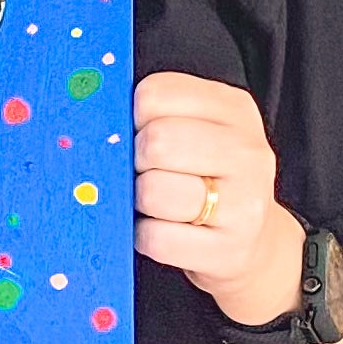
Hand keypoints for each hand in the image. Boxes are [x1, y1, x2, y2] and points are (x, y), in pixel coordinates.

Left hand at [133, 71, 304, 324]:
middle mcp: (246, 151)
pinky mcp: (227, 248)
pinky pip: (154, 237)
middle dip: (135, 162)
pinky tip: (163, 230)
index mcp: (232, 109)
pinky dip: (145, 237)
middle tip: (148, 175)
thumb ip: (153, 116)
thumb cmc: (204, 179)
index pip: (154, 95)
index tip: (140, 136)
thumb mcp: (193, 131)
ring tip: (158, 205)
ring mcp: (243, 201)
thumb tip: (93, 122)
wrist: (249, 238)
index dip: (132, 120)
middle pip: (155, 141)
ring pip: (152, 191)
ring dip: (139, 202)